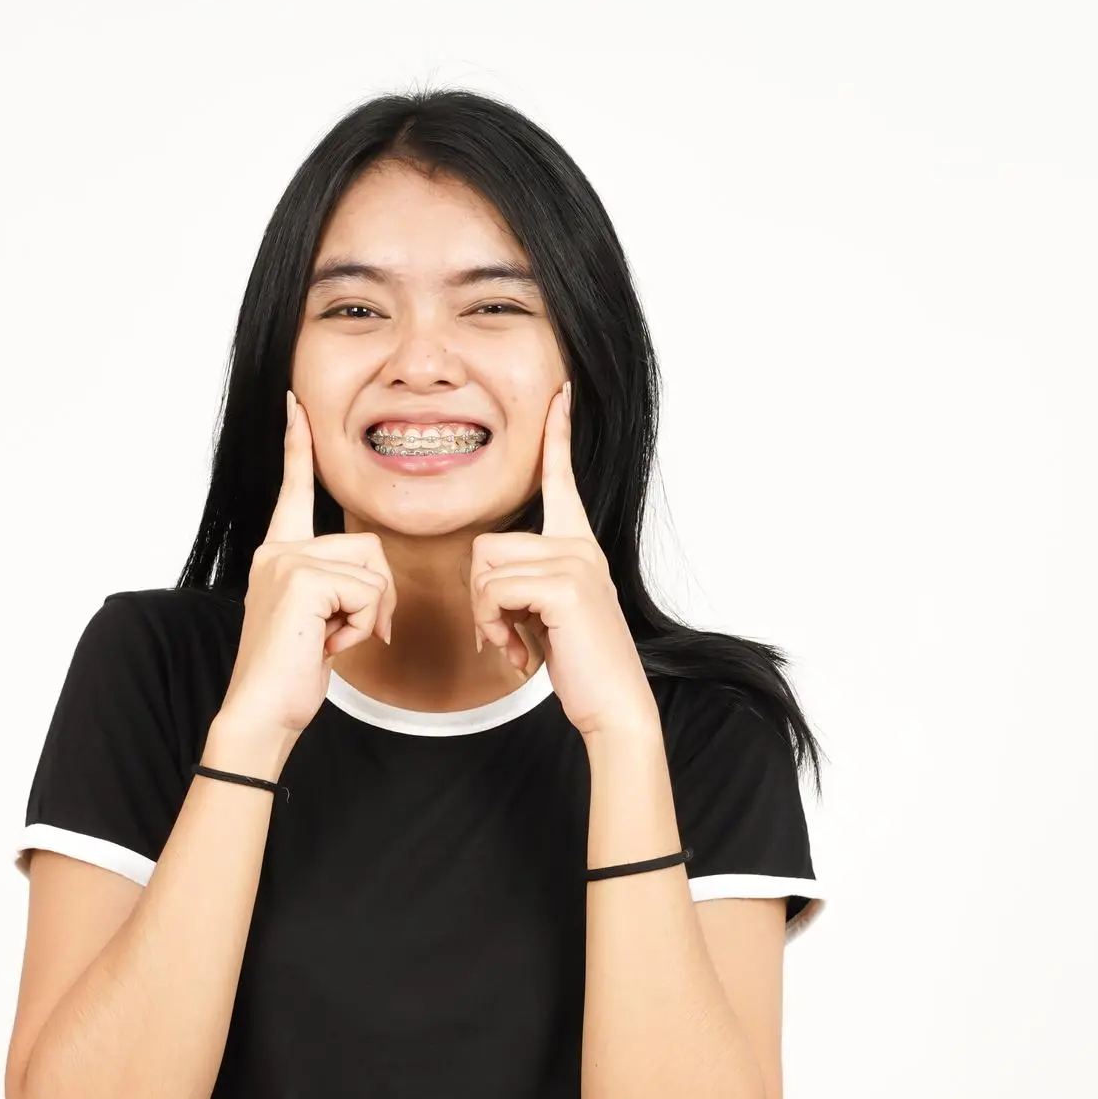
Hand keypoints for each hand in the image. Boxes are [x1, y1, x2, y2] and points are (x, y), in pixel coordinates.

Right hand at [219, 391, 398, 736]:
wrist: (261, 712)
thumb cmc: (290, 673)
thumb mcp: (318, 620)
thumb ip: (335, 587)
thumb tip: (373, 580)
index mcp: (278, 553)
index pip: (293, 489)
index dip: (297, 445)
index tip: (294, 404)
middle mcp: (277, 549)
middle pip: (369, 546)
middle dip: (375, 598)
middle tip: (341, 634)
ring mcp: (286, 561)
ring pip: (374, 571)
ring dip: (367, 616)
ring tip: (327, 641)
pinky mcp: (301, 579)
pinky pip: (368, 592)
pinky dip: (360, 627)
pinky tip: (325, 645)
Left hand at [470, 383, 656, 737]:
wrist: (615, 705)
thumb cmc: (581, 666)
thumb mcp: (549, 614)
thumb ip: (527, 583)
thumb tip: (489, 577)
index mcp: (579, 547)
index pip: (562, 480)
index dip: (558, 435)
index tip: (560, 392)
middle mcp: (580, 546)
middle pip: (487, 544)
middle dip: (482, 599)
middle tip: (509, 635)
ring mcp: (575, 562)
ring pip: (485, 569)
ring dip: (487, 618)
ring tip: (519, 644)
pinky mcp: (564, 585)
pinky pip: (493, 590)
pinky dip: (494, 627)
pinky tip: (522, 654)